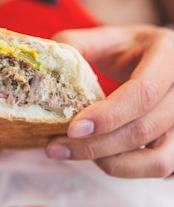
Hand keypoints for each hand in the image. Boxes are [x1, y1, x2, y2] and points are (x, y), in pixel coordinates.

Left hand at [46, 25, 173, 177]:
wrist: (152, 58)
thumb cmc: (124, 49)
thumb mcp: (102, 38)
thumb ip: (73, 46)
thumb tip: (45, 66)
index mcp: (167, 55)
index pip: (142, 93)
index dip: (107, 115)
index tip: (71, 129)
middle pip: (143, 130)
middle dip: (95, 146)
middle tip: (55, 148)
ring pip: (158, 159)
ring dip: (111, 163)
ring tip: (75, 153)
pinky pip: (160, 167)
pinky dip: (128, 168)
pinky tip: (100, 158)